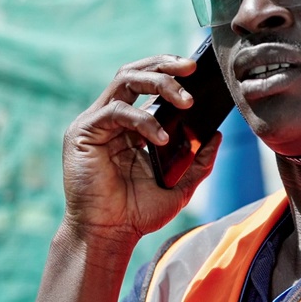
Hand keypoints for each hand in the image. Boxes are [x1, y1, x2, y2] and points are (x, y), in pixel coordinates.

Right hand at [60, 54, 219, 247]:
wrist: (109, 236)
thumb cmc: (138, 214)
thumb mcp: (180, 186)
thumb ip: (198, 162)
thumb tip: (217, 135)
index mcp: (130, 127)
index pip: (147, 85)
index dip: (169, 71)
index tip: (197, 70)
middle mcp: (111, 119)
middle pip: (134, 73)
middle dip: (164, 65)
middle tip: (191, 68)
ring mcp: (95, 123)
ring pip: (124, 81)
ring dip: (158, 84)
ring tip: (186, 101)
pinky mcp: (82, 132)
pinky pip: (115, 111)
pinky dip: (142, 120)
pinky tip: (161, 138)